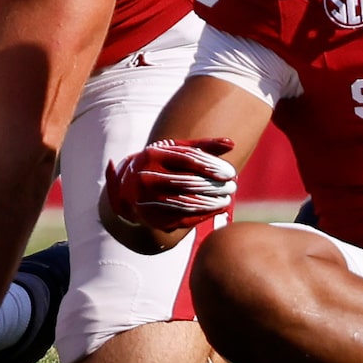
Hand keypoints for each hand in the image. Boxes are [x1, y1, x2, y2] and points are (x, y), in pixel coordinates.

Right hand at [102, 137, 237, 232]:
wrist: (129, 190)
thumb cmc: (161, 165)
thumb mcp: (176, 151)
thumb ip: (203, 147)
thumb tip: (231, 143)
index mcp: (152, 155)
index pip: (187, 159)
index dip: (212, 167)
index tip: (230, 173)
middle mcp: (146, 177)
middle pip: (189, 182)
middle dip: (215, 186)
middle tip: (232, 187)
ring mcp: (147, 200)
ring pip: (188, 203)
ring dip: (213, 203)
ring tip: (227, 199)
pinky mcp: (153, 219)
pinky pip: (184, 219)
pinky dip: (204, 215)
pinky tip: (217, 209)